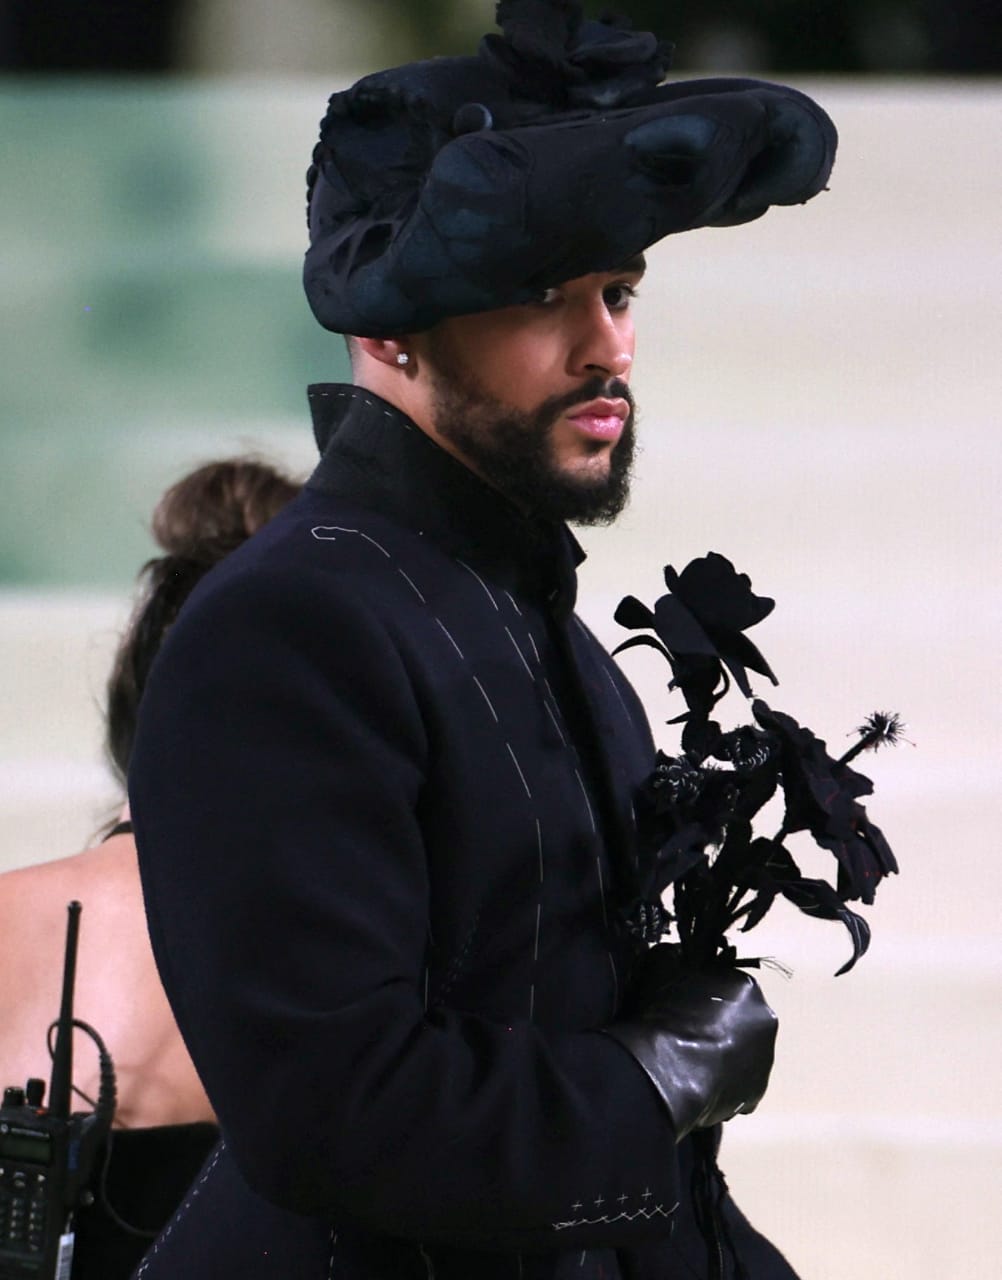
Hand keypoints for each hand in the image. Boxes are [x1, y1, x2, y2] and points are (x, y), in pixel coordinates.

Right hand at [603, 944, 776, 1140]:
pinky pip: (739, 1084)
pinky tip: (699, 1083)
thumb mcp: (662, 969)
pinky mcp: (756, 1096)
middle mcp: (765, 1022)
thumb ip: (674, 959)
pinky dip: (723, 1083)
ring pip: (743, 1053)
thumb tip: (675, 957)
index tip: (687, 1004)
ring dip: (724, 1054)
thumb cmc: (667, 1014)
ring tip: (692, 1062)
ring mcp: (765, 1062)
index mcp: (747, 987)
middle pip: (741, 1020)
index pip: (729, 985)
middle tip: (690, 1033)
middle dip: (721, 1025)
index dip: (707, 994)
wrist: (667, 1071)